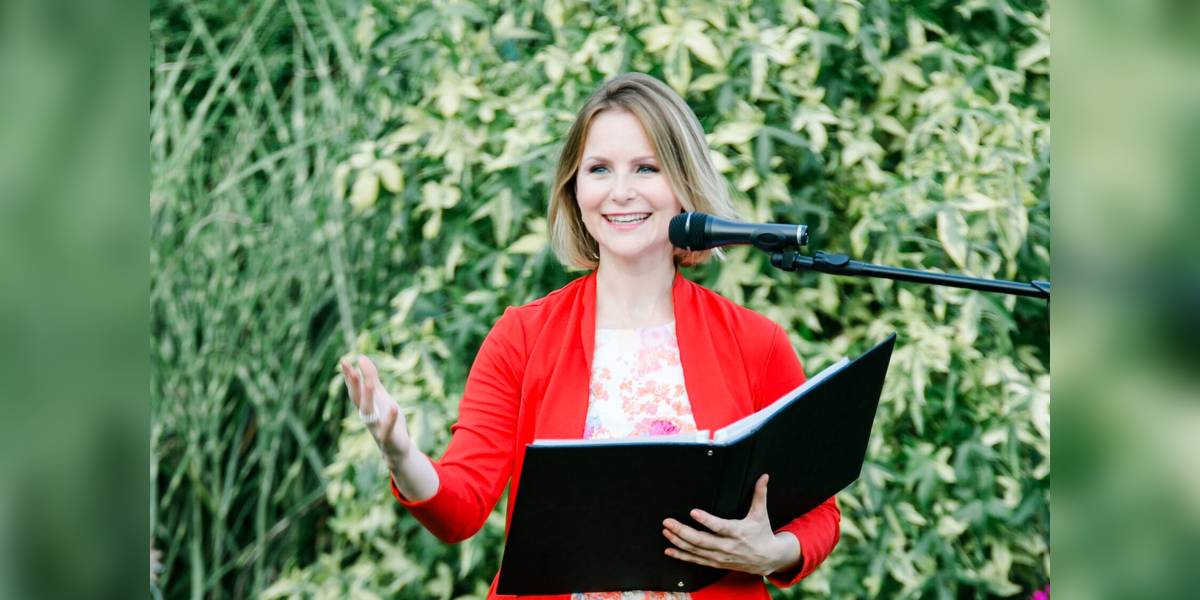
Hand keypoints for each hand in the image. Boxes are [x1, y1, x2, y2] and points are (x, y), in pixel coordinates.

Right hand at [340, 355, 411, 466]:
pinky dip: (390, 419)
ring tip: (370, 383)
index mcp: (365, 406)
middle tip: (350, 368)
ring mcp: (376, 428)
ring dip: (368, 398)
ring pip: (368, 413)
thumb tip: (361, 357)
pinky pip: (387, 429)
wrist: (396, 450)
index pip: (354, 389)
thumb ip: (371, 378)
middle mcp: (367, 416)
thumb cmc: (387, 420)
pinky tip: (393, 407)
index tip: (344, 361)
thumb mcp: (381, 396)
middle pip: (357, 399)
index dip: (349, 376)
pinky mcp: (387, 438)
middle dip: (353, 384)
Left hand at [662, 474, 800, 576]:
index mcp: (738, 532)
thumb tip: (764, 476)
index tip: (693, 512)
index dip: (706, 520)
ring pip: (696, 551)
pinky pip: (696, 560)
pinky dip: (682, 556)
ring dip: (679, 542)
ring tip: (666, 531)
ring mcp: (720, 556)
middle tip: (668, 522)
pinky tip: (669, 550)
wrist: (768, 559)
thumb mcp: (761, 514)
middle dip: (682, 531)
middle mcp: (727, 546)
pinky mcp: (716, 563)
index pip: (720, 527)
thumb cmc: (762, 533)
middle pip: (701, 540)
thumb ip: (759, 494)